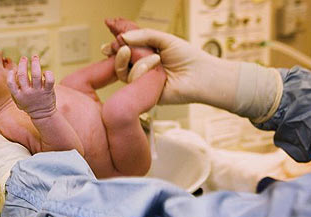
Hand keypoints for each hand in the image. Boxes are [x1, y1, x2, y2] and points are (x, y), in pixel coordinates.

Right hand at [8, 55, 55, 119]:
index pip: (10, 83)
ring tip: (35, 57)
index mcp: (18, 95)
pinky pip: (49, 79)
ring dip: (35, 63)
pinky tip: (45, 72)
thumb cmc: (29, 105)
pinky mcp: (48, 91)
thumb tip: (12, 72)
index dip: (11, 74)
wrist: (43, 115)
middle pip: (22, 75)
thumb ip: (14, 89)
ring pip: (36, 74)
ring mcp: (38, 92)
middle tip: (24, 58)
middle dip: (22, 64)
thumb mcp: (18, 101)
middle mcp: (27, 93)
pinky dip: (48, 73)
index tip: (13, 70)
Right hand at [121, 29, 282, 121]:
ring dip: (134, 61)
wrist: (200, 76)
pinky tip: (155, 66)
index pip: (125, 47)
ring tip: (152, 57)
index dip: (116, 40)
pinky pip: (132, 81)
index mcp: (146, 54)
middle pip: (119, 60)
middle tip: (118, 45)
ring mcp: (141, 81)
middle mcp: (141, 67)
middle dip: (116, 51)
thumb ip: (144, 35)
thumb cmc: (188, 58)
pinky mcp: (143, 93)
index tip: (109, 29)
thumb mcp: (165, 40)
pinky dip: (141, 71)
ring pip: (122, 71)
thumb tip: (123, 36)